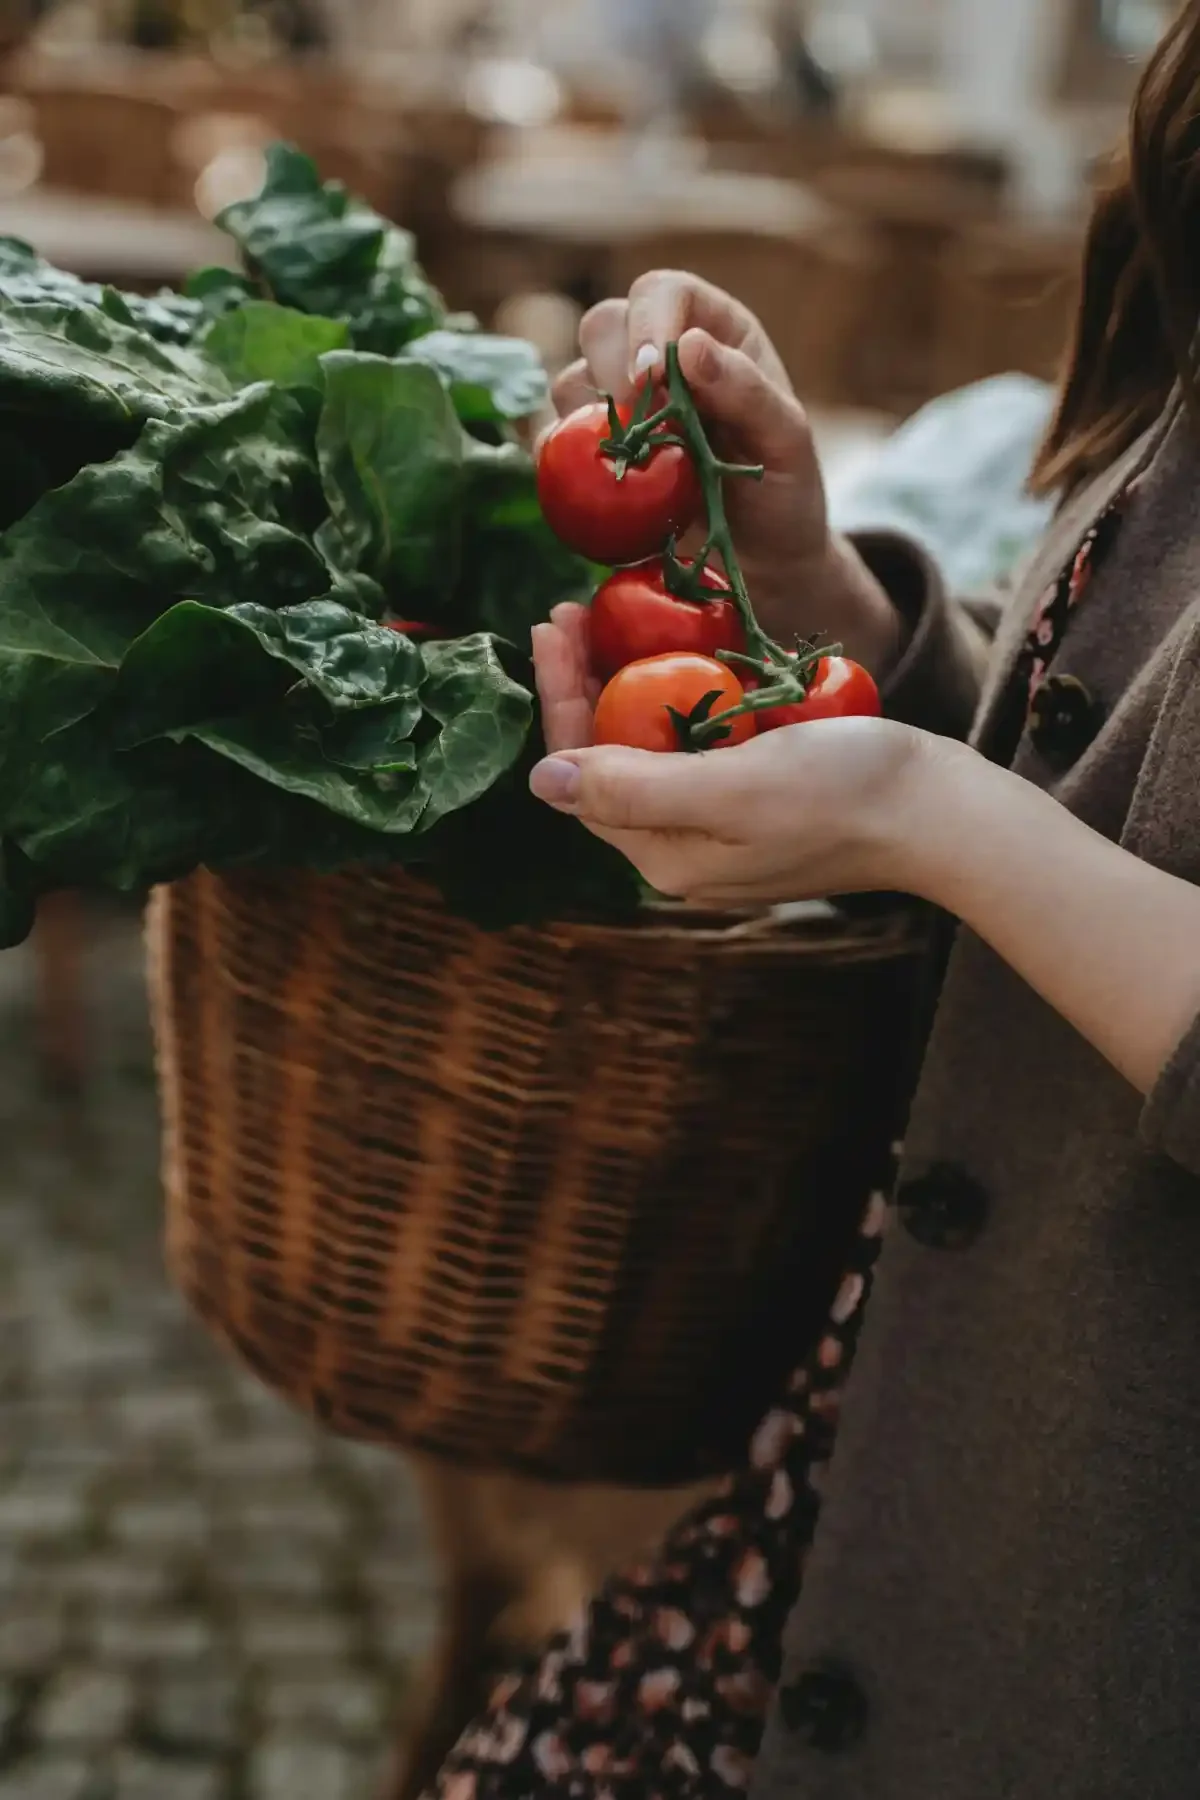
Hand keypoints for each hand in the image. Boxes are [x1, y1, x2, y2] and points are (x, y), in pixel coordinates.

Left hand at [533, 611, 1199, 1105]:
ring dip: (626, 683)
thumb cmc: (846, 795)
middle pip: (608, 759)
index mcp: (667, 856)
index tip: (553, 623)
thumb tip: (543, 781)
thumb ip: (635, 786)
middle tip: (572, 608)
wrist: (945, 813)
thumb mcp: (733, 786)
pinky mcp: (757, 805)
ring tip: (612, 618)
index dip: (560, 696)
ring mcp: (722, 829)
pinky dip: (679, 697)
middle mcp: (684, 849)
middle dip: (585, 684)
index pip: (580, 773)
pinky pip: (697, 747)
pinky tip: (680, 652)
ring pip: (649, 748)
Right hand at [551, 270, 902, 675]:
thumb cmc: (784, 494)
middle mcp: (660, 359)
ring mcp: (621, 408)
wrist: (764, 564)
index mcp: (714, 331)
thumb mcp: (786, 443)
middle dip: (614, 372)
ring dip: (591, 419)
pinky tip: (597, 485)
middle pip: (603, 326)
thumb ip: (747, 391)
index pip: (662, 292)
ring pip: (571, 380)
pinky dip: (564, 459)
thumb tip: (688, 346)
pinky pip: (554, 441)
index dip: (647, 321)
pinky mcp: (594, 456)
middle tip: (643, 426)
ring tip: (635, 464)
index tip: (652, 374)